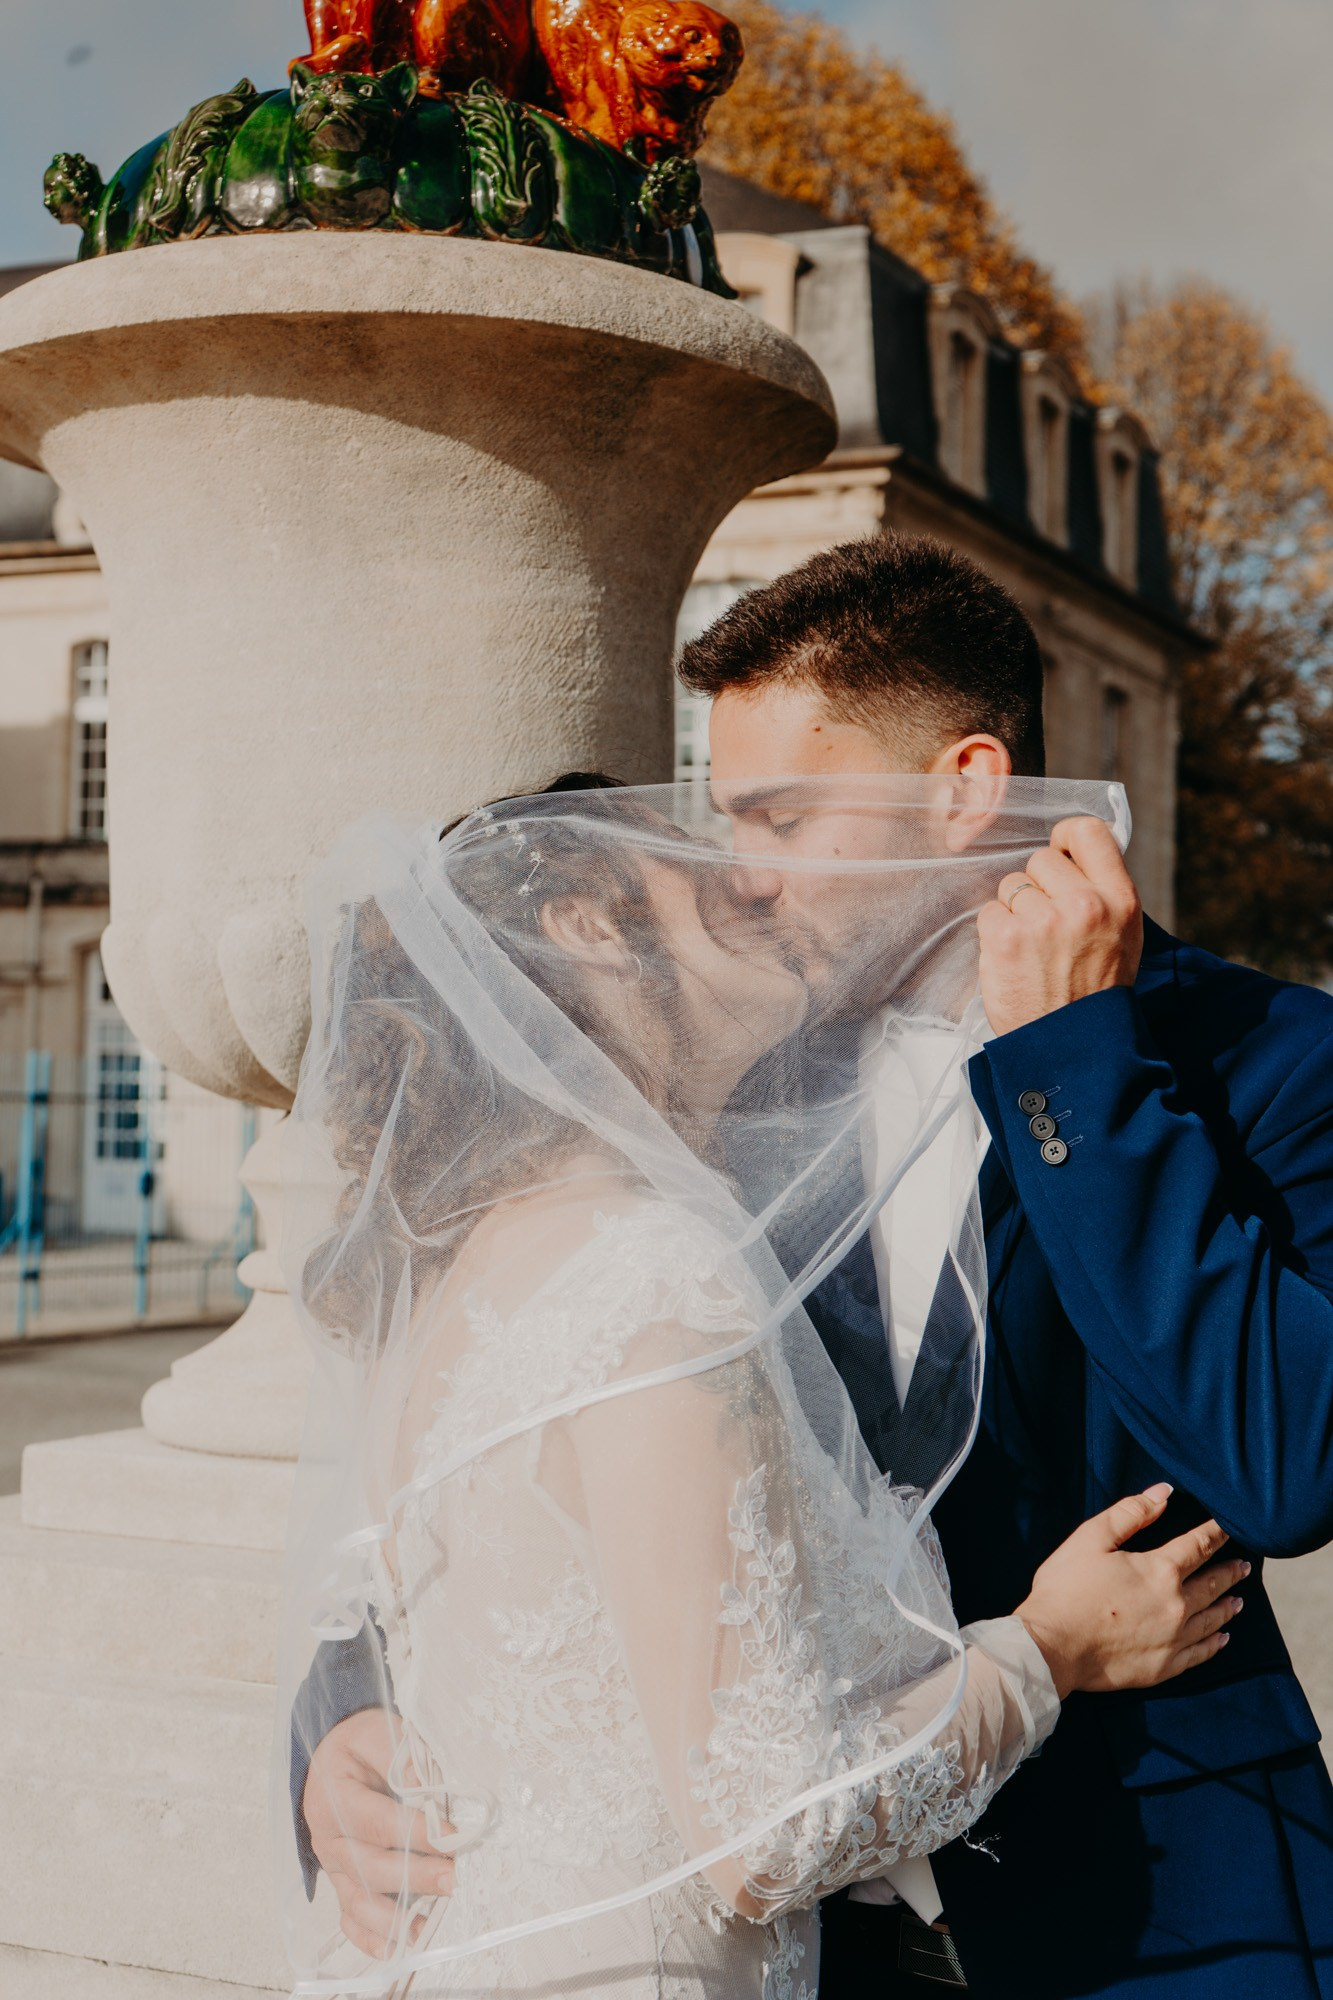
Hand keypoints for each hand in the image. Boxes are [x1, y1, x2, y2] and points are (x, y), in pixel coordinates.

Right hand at [304, 1708, 454, 1957]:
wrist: (333, 1756)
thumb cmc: (361, 1744)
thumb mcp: (377, 1733)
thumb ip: (401, 1759)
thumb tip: (428, 1789)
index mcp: (332, 1797)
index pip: (375, 1821)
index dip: (413, 1832)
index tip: (451, 1837)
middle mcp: (327, 1838)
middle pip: (369, 1866)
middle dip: (413, 1876)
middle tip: (452, 1878)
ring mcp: (333, 1866)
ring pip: (357, 1902)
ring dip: (393, 1918)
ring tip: (427, 1926)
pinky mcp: (342, 1883)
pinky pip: (349, 1919)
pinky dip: (370, 1939)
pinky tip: (396, 1949)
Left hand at [978, 816, 1142, 1036]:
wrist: (1072, 1048)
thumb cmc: (1094, 990)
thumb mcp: (1123, 936)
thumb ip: (1102, 892)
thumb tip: (1071, 853)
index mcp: (1120, 900)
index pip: (1088, 832)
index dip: (1065, 838)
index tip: (1059, 855)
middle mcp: (1085, 905)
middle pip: (1040, 860)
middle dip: (1037, 888)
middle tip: (1048, 927)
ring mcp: (1043, 921)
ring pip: (1010, 886)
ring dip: (1014, 912)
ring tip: (1033, 949)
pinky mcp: (1005, 939)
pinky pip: (989, 912)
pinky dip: (995, 934)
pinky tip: (1013, 961)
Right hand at [1015, 1485, 1246, 1699]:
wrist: (1053, 1648)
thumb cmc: (1066, 1589)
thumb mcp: (1090, 1539)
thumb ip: (1129, 1514)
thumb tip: (1163, 1493)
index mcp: (1159, 1570)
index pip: (1198, 1545)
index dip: (1215, 1532)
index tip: (1229, 1525)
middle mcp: (1176, 1605)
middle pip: (1212, 1583)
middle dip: (1229, 1571)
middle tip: (1244, 1565)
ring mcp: (1173, 1639)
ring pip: (1212, 1619)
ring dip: (1227, 1605)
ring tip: (1239, 1600)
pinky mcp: (1164, 1667)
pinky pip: (1201, 1654)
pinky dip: (1215, 1644)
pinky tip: (1222, 1638)